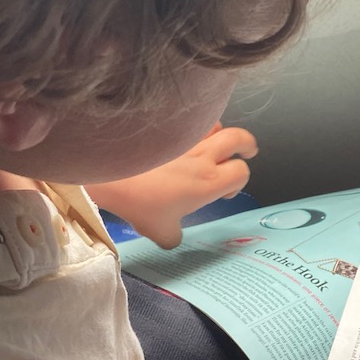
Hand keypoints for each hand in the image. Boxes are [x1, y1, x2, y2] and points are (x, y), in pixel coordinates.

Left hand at [87, 124, 256, 247]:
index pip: (241, 172)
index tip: (227, 190)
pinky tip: (183, 137)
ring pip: (216, 124)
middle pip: (240, 138)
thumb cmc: (138, 202)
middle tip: (246, 150)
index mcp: (208, 182)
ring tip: (214, 141)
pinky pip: (190, 121)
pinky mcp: (168, 129)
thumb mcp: (160, 232)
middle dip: (247, 144)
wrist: (112, 174)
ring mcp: (187, 139)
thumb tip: (173, 238)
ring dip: (220, 132)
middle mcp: (203, 156)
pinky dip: (194, 126)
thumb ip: (174, 236)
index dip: (239, 180)